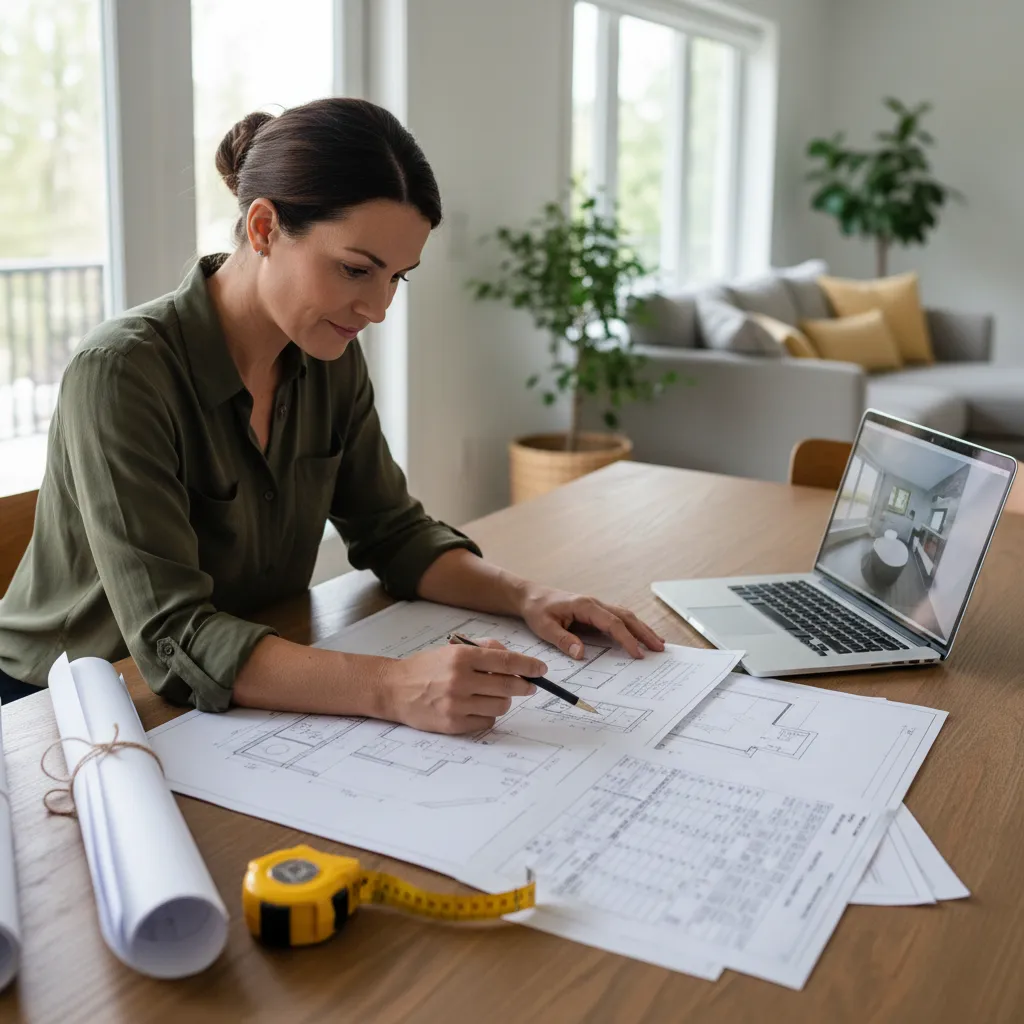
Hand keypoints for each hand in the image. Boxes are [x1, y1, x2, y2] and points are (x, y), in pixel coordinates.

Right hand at [380, 640, 541, 734]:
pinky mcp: (453, 724)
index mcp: (462, 656)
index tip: (541, 670)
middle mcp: (460, 680)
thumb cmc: (427, 667)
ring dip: (504, 701)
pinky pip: (486, 722)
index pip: (505, 662)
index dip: (528, 666)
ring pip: (500, 706)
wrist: (394, 689)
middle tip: (527, 686)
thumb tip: (513, 658)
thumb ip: (485, 649)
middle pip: (508, 686)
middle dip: (523, 686)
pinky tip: (477, 708)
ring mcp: (456, 704)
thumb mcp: (453, 648)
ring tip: (493, 696)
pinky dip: (488, 715)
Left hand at [518, 585, 665, 660]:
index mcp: (585, 606)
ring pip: (626, 616)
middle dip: (644, 633)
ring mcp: (597, 606)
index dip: (626, 639)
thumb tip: (581, 654)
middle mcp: (595, 604)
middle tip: (660, 648)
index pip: (612, 623)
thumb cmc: (537, 609)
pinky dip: (633, 627)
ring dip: (642, 629)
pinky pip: (618, 618)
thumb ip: (563, 640)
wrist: (531, 596)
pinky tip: (641, 636)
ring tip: (658, 643)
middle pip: (626, 617)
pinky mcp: (596, 612)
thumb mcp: (544, 627)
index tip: (637, 653)